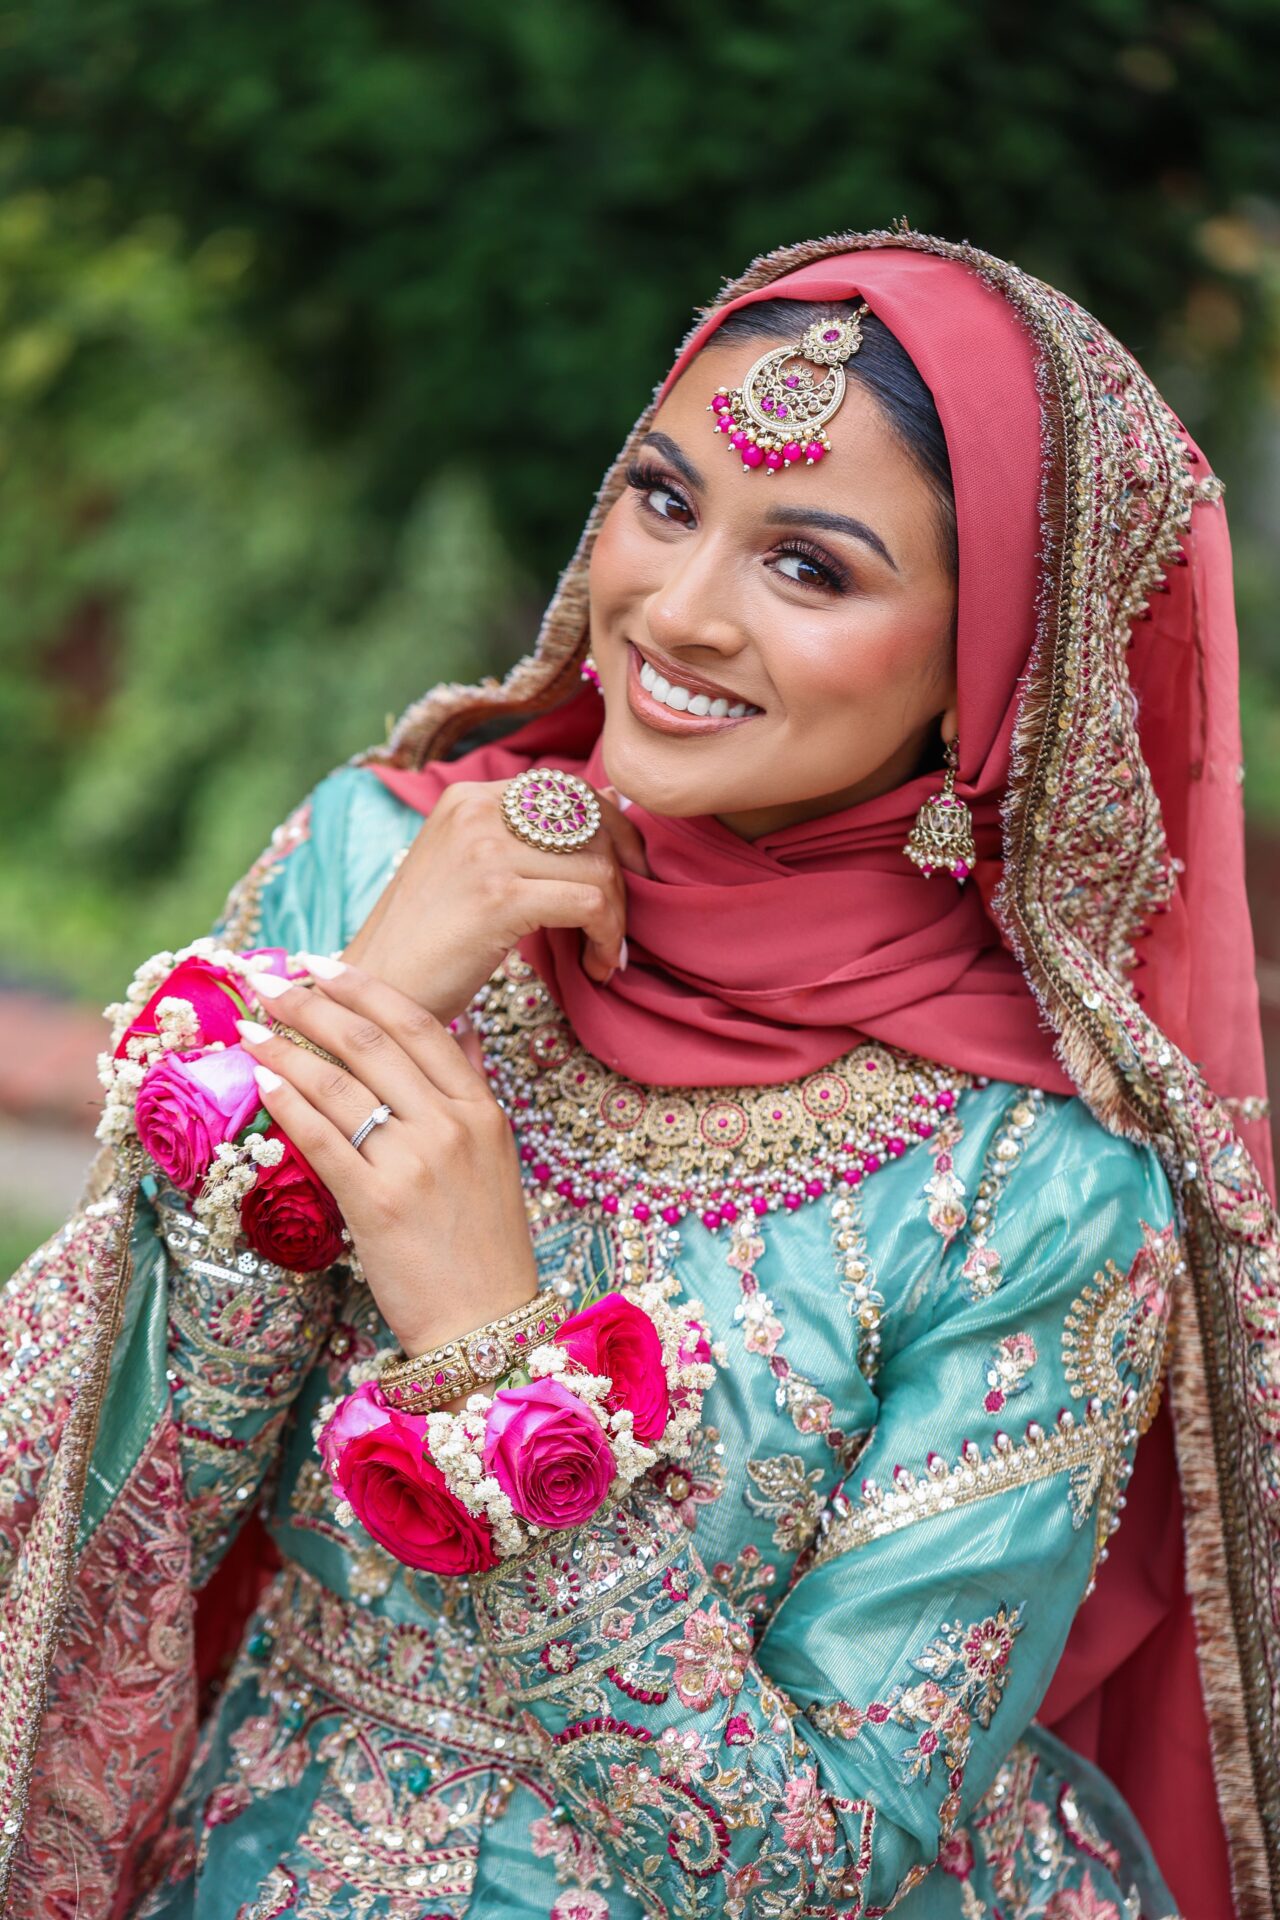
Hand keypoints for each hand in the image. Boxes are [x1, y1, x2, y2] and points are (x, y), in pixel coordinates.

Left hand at [238, 957, 537, 1362]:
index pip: (419, 1025)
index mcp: (482, 1109)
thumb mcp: (498, 1155)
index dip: (364, 987)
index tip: (321, 964)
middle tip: (268, 980)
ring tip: (249, 1028)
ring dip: (285, 1048)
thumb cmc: (486, 1245)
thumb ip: (475, 1088)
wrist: (486, 1324)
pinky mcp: (377, 1203)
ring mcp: (415, 1163)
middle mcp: (451, 1126)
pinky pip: (323, 1139)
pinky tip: (262, 1081)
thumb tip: (465, 1029)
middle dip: (310, 1003)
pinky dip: (288, 1104)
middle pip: (370, 1042)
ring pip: (339, 1085)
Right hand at [342, 777, 648, 1022]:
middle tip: (621, 923)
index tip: (630, 877)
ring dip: (616, 918)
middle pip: (592, 823)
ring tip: (603, 955)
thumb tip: (609, 817)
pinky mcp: (499, 896)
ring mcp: (486, 850)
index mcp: (470, 796)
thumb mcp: (469, 872)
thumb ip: (522, 845)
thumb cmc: (426, 944)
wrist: (374, 993)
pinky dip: (607, 938)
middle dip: (623, 874)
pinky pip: (590, 903)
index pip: (570, 791)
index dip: (615, 832)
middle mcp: (478, 809)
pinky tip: (596, 967)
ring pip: (598, 866)